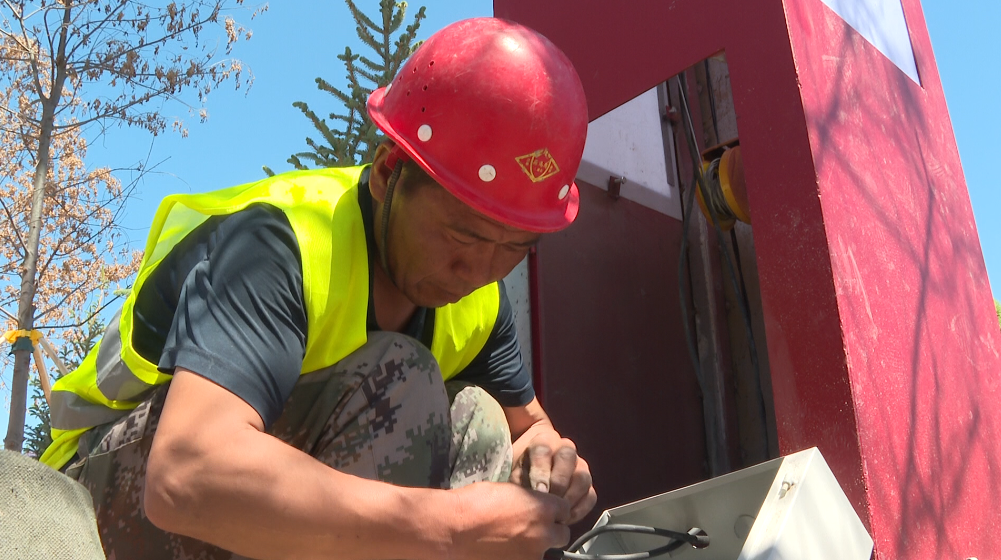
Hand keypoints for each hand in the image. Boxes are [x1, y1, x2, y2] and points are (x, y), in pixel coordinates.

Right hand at [449, 482, 570, 559]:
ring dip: (536, 547)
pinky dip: (521, 556)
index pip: (564, 509)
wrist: (454, 530)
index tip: (544, 512)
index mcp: (542, 507)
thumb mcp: (507, 492)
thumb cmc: (474, 504)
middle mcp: (544, 533)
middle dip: (551, 531)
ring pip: (546, 552)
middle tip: (532, 530)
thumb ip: (526, 501)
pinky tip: (505, 551)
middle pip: (562, 534)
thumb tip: (530, 508)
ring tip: (516, 543)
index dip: (554, 510)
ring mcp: (533, 555)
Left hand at [510, 430, 596, 524]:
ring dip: (571, 497)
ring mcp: (580, 465)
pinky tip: (567, 518)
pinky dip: (580, 509)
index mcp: (544, 440)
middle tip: (550, 502)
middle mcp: (565, 449)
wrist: (534, 467)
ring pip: (582, 478)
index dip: (541, 472)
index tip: (538, 490)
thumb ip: (520, 479)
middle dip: (559, 483)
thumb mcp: (516, 469)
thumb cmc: (524, 469)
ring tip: (558, 513)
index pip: (544, 450)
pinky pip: (590, 496)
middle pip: (568, 459)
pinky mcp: (589, 484)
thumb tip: (527, 498)